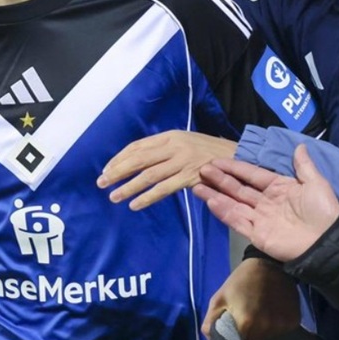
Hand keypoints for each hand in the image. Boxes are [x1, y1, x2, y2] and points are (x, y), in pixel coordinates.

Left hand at [98, 131, 236, 210]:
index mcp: (170, 135)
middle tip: (101, 182)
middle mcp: (174, 146)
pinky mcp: (190, 176)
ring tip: (114, 196)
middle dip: (118, 171)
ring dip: (128, 186)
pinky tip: (135, 204)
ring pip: (149, 175)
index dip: (120, 158)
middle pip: (139, 159)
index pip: (138, 146)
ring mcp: (182, 161)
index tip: (107, 169)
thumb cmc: (209, 152)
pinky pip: (164, 188)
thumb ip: (164, 149)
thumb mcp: (185, 142)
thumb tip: (139, 161)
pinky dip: (148, 197)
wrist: (236, 157)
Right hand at [192, 144, 338, 261]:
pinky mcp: (257, 235)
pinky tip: (211, 201)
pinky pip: (237, 221)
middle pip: (238, 189)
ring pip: (233, 204)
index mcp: (279, 187)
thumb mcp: (316, 183)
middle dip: (220, 179)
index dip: (235, 168)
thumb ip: (304, 165)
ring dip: (216, 195)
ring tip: (197, 186)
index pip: (252, 175)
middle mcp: (266, 202)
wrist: (328, 240)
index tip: (217, 161)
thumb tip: (300, 145)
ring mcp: (260, 219)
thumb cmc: (323, 210)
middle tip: (203, 169)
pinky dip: (224, 212)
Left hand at [200, 258, 299, 339]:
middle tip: (247, 321)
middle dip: (248, 336)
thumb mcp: (219, 298)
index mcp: (246, 323)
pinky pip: (281, 331)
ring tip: (260, 315)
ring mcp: (282, 325)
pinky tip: (273, 312)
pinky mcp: (294, 321)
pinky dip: (276, 325)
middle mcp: (266, 328)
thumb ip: (210, 324)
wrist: (269, 263)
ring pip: (268, 338)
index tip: (235, 333)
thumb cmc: (240, 281)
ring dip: (263, 331)